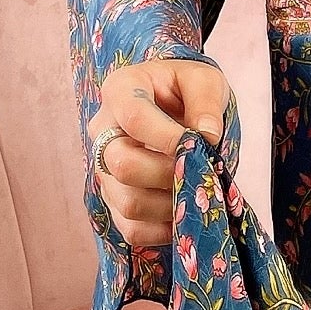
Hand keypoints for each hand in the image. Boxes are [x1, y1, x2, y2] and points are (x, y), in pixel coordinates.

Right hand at [88, 57, 229, 251]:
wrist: (178, 108)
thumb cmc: (188, 90)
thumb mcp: (205, 80)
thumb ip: (207, 101)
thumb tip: (206, 136)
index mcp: (121, 90)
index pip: (133, 117)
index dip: (167, 137)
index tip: (200, 143)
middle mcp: (103, 130)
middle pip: (123, 165)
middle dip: (168, 174)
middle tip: (199, 170)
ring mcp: (105, 169)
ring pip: (128, 202)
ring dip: (170, 204)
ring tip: (195, 189)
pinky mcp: (114, 201)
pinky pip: (131, 228)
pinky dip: (163, 228)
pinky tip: (183, 211)